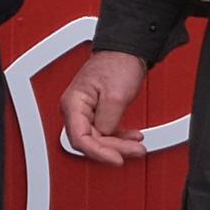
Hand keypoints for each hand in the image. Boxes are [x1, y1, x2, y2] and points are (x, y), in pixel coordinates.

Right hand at [59, 49, 153, 166]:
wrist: (126, 50)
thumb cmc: (118, 63)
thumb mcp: (116, 95)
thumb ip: (108, 120)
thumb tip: (105, 134)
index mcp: (73, 103)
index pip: (80, 139)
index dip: (99, 153)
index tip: (116, 159)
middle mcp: (75, 108)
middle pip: (90, 140)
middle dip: (114, 148)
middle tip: (134, 150)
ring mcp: (86, 110)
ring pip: (99, 138)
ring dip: (118, 144)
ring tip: (136, 146)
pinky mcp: (97, 111)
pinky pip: (105, 131)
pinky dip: (119, 137)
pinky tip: (131, 138)